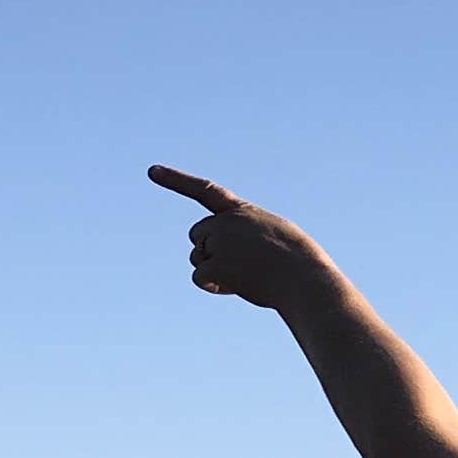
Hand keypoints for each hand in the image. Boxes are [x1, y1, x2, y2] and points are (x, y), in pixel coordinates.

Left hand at [148, 166, 341, 313]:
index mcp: (243, 211)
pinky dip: (214, 285)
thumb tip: (226, 255)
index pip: (205, 190)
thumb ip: (246, 234)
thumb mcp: (275, 235)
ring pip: (198, 257)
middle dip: (209, 250)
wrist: (305, 279)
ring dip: (214, 269)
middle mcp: (227, 222)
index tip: (152, 170)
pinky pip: (199, 277)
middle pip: (198, 235)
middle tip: (239, 263)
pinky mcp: (218, 265)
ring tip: (246, 274)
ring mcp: (221, 242)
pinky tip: (237, 286)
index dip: (176, 180)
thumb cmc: (297, 262)